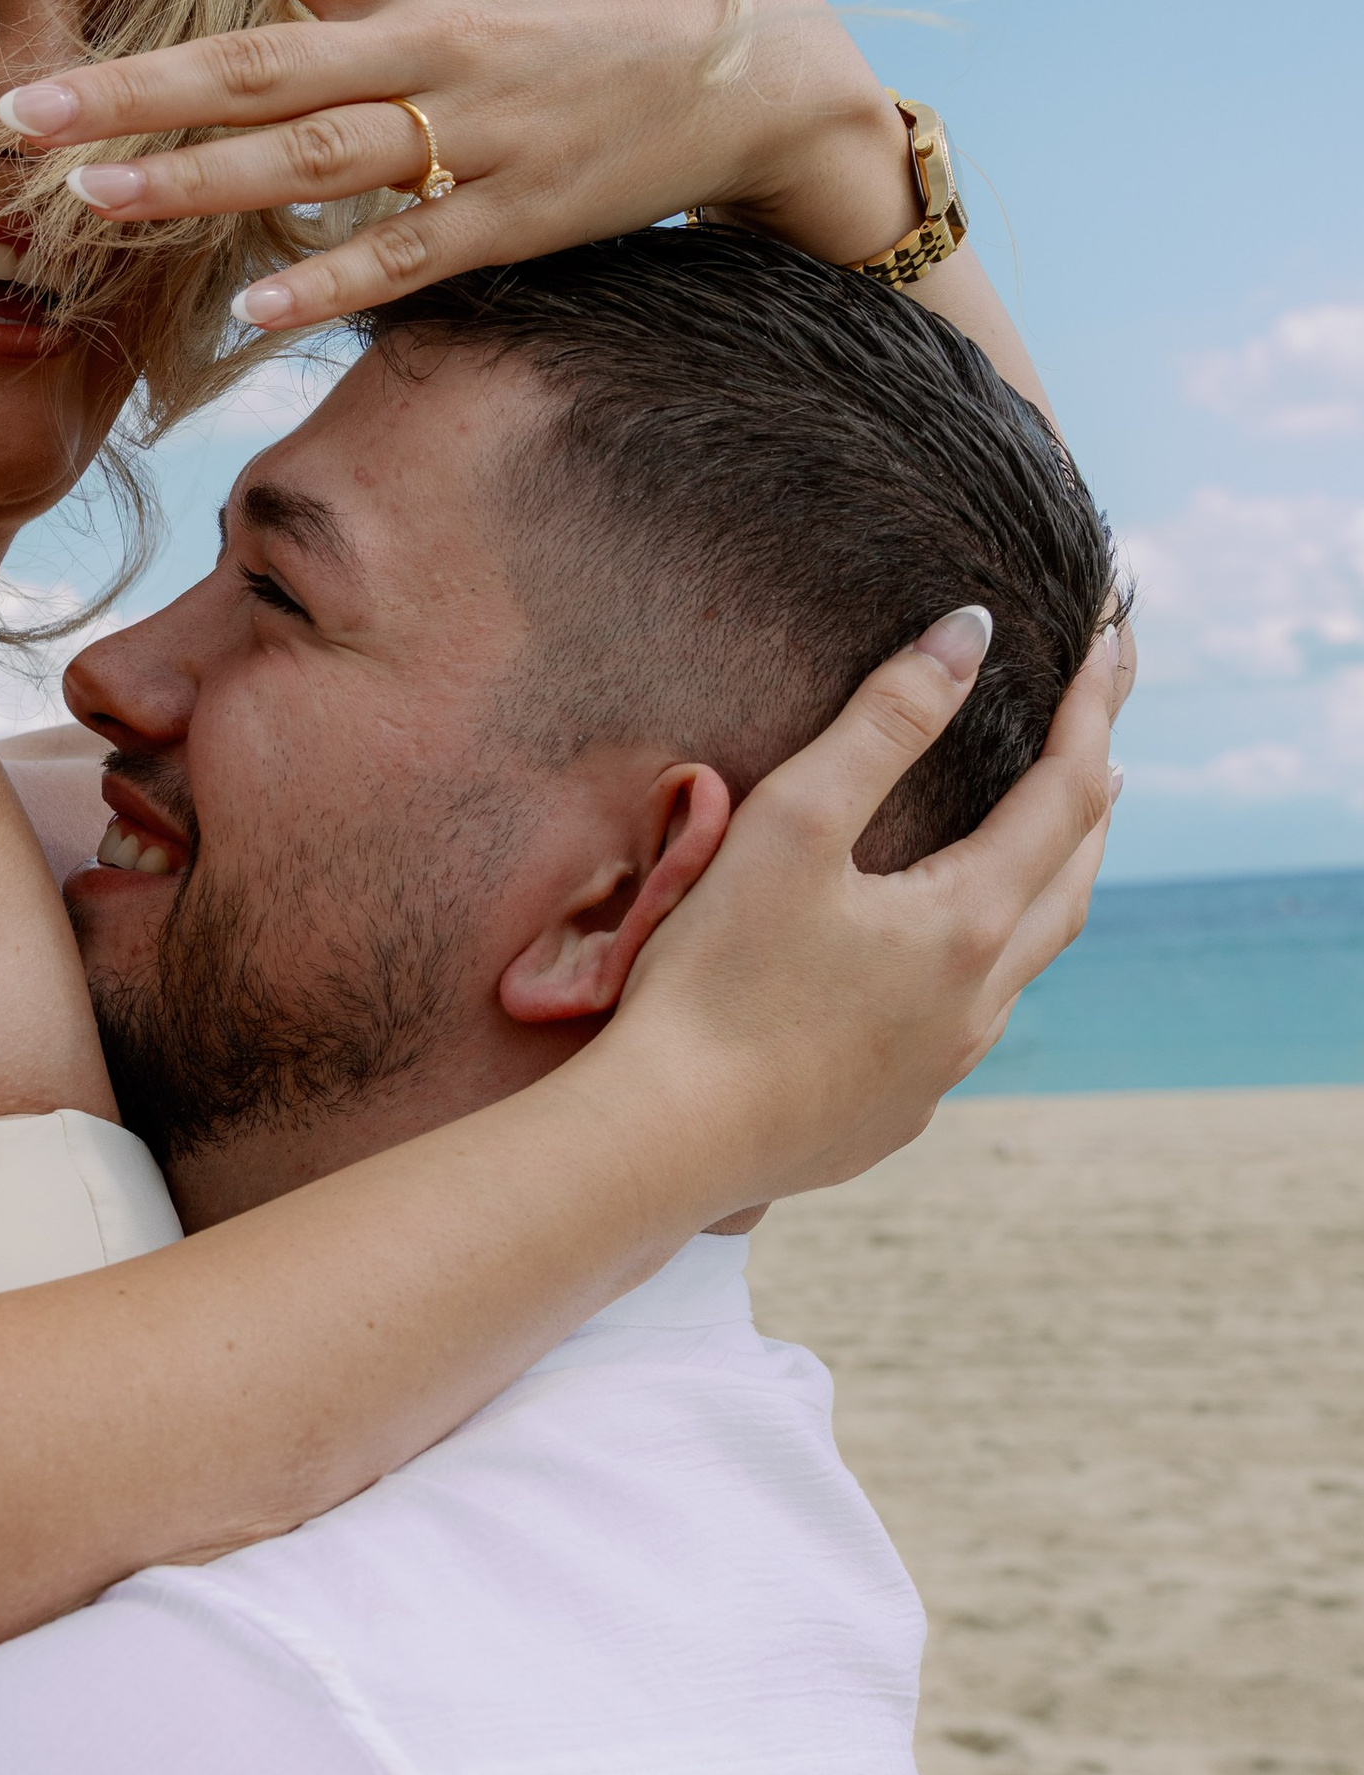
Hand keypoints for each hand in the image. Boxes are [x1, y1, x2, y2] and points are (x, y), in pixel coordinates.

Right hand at [608, 607, 1129, 1211]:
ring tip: (1043, 841)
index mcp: (968, 924)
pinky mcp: (891, 1112)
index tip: (1111, 644)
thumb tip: (969, 634)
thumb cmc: (715, 979)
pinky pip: (964, 1023)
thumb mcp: (793, 825)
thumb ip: (884, 721)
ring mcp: (940, 1069)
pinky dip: (982, 962)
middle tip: (1098, 739)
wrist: (663, 1140)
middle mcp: (977, 1004)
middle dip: (1090, 801)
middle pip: (1071, 883)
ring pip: (1025, 961)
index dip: (1091, 711)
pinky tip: (941, 963)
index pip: (1065, 794)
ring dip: (1045, 886)